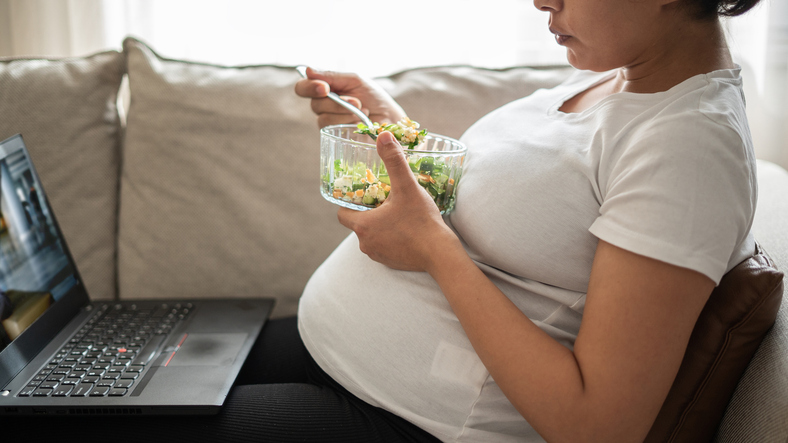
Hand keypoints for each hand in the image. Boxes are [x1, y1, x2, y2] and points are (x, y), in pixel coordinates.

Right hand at [294, 67, 406, 127]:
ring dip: (344, 112)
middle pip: (314, 104)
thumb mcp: (355, 81)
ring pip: (322, 117)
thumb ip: (332, 76)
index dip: (309, 87)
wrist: (389, 117)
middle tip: (356, 101)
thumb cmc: (374, 97)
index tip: (325, 88)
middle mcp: (323, 104)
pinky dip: (346, 121)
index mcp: (326, 88)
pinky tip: (359, 120)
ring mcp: (328, 120)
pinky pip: (331, 128)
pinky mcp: (334, 134)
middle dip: (336, 103)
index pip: (303, 87)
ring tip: (362, 110)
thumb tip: (307, 70)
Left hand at [337, 131, 462, 271]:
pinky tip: (405, 230)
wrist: (440, 253)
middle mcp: (365, 243)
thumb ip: (394, 160)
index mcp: (363, 225)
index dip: (350, 202)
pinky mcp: (390, 263)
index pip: (342, 213)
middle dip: (368, 212)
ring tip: (396, 213)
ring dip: (379, 225)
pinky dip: (390, 238)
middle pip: (358, 223)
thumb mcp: (406, 187)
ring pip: (371, 235)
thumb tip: (384, 135)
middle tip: (384, 199)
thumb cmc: (421, 221)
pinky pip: (383, 247)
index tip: (363, 194)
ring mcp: (377, 255)